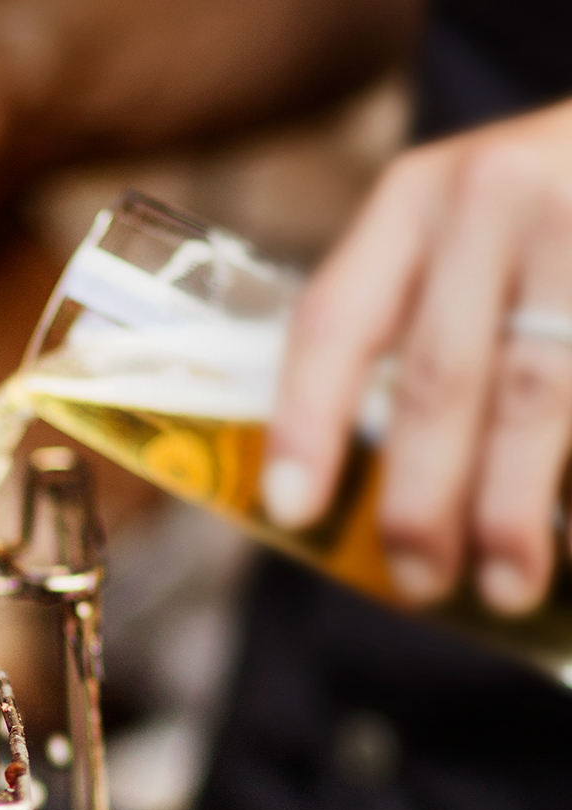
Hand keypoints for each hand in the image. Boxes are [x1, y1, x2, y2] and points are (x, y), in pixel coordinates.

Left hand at [265, 97, 571, 616]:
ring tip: (503, 586)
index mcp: (415, 199)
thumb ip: (411, 319)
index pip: (332, 323)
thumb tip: (347, 485)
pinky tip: (570, 539)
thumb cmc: (547, 203)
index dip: (305, 424)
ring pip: (536, 393)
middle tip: (416, 579)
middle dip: (420, 500)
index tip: (292, 510)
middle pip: (438, 380)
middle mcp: (495, 196)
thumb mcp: (464, 225)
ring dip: (509, 507)